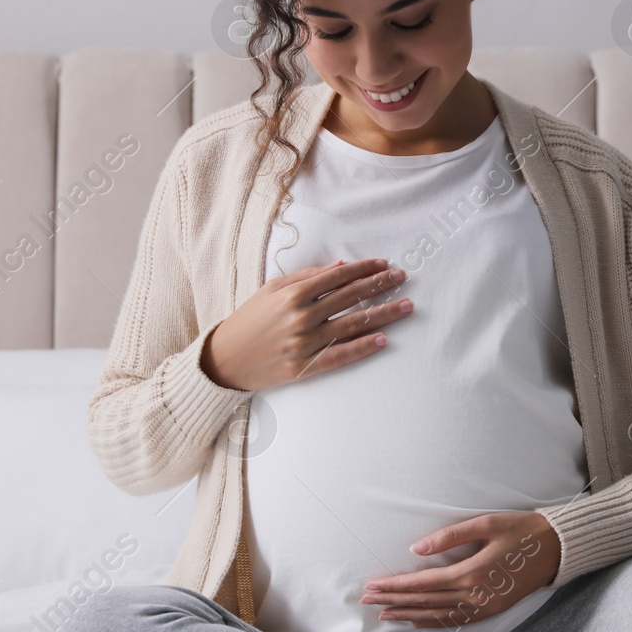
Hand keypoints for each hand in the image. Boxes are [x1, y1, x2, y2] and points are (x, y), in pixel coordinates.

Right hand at [201, 258, 410, 391]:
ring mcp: (304, 344)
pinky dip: (363, 348)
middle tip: (402, 277)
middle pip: (351, 298)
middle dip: (380, 285)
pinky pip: (340, 356)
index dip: (364, 269)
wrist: (224, 359)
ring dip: (383, 314)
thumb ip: (306, 277)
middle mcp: (301, 317)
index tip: (384, 263)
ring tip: (407, 305)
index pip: (339, 277)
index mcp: (293, 294)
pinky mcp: (304, 368)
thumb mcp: (271, 290)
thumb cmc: (249, 320)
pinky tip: (383, 339)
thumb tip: (341, 266)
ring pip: (352, 325)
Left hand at [360, 511, 561, 627]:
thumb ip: (449, 536)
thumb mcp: (486, 523)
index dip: (394, 586)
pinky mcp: (492, 610)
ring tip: (384, 613)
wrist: (557, 549)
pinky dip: (433, 621)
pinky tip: (416, 620)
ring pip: (437, 615)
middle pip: (425, 602)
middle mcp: (475, 596)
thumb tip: (416, 549)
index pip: (422, 584)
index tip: (372, 586)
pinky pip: (456, 621)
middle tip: (366, 600)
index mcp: (471, 573)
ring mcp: (484, 607)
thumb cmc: (521, 530)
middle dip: (393, 601)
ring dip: (408, 614)